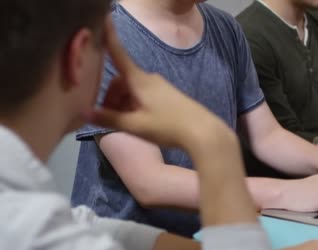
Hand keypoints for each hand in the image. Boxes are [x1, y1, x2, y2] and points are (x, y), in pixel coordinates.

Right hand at [88, 19, 225, 149]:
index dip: (109, 39)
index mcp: (139, 80)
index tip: (104, 20)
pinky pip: (143, 95)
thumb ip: (109, 119)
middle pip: (122, 81)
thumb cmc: (167, 126)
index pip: (119, 55)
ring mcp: (160, 86)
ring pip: (132, 90)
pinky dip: (134, 105)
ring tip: (123, 123)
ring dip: (123, 103)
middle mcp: (149, 78)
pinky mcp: (167, 95)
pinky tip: (137, 122)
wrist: (202, 131)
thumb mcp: (134, 126)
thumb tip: (84, 113)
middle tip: (108, 116)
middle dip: (112, 96)